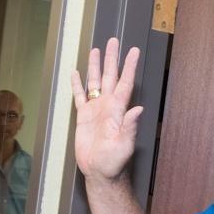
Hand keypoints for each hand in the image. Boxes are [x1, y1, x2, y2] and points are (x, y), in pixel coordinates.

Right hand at [71, 38, 143, 181]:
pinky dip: (77, 85)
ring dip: (95, 67)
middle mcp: (108, 106)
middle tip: (113, 41)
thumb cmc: (114, 162)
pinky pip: (80, 97)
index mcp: (118, 110)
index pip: (125, 83)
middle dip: (112, 59)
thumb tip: (138, 109)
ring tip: (95, 50)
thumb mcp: (124, 145)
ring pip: (95, 83)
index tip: (133, 51)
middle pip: (110, 76)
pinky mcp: (83, 118)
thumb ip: (130, 127)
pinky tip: (76, 74)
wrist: (99, 172)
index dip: (129, 67)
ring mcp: (96, 110)